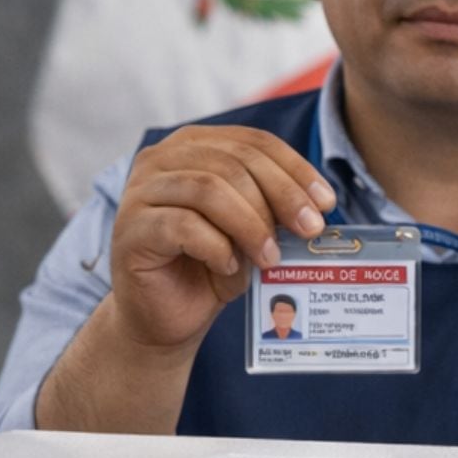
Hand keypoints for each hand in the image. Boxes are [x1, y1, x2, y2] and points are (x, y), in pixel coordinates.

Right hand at [106, 125, 334, 350]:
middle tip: (309, 230)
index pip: (253, 142)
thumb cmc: (212, 265)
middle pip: (234, 162)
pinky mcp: (130, 228)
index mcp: (194, 146)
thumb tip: (315, 206)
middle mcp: (161, 159)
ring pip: (209, 189)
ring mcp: (139, 192)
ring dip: (251, 225)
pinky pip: (182, 226)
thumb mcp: (252, 228)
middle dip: (281, 196)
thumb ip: (274, 207)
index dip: (294, 169)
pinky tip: (229, 266)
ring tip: (269, 258)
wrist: (166, 315)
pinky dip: (216, 247)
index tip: (326, 202)